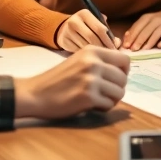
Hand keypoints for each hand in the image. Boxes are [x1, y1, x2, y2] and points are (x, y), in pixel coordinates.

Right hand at [14, 46, 130, 118]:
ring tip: (97, 99)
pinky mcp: (88, 97)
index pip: (125, 59)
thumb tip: (124, 70)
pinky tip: (90, 105)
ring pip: (120, 92)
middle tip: (104, 93)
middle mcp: (93, 62)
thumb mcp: (79, 61)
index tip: (114, 79)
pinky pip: (109, 105)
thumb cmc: (58, 80)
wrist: (35, 94)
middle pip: (123, 78)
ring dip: (111, 99)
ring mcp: (91, 80)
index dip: (123, 72)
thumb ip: (99, 62)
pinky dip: (102, 108)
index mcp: (92, 51)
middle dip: (117, 88)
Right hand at [56, 9, 119, 51]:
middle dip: (103, 47)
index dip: (108, 40)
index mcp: (84, 14)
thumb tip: (117, 42)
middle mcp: (74, 21)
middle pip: (92, 38)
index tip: (115, 48)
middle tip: (110, 55)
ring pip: (85, 46)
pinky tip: (91, 57)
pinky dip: (87, 55)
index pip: (99, 28)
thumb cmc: (85, 26)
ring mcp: (67, 32)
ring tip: (103, 57)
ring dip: (96, 53)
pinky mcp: (64, 41)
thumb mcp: (94, 22)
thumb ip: (106, 30)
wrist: (63, 28)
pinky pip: (78, 51)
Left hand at [122, 7, 160, 49]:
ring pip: (156, 33)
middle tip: (133, 49)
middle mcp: (155, 19)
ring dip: (149, 42)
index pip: (137, 27)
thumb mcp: (147, 22)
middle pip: (146, 30)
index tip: (126, 46)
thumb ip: (137, 29)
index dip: (131, 36)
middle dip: (138, 40)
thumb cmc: (158, 21)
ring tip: (143, 50)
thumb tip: (126, 38)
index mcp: (146, 18)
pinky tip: (159, 46)